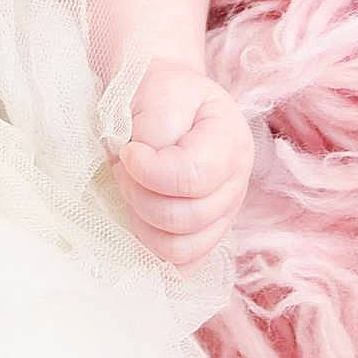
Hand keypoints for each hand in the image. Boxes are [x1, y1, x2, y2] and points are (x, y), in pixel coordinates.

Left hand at [109, 60, 253, 266]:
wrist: (167, 100)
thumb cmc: (163, 93)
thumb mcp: (160, 92)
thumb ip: (156, 130)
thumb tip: (143, 169)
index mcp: (231, 141)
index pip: (193, 177)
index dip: (150, 172)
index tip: (127, 151)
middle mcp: (236, 184)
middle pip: (185, 218)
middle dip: (139, 195)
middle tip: (121, 169)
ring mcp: (224, 215)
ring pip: (180, 248)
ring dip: (141, 222)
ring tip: (129, 188)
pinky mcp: (206, 236)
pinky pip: (182, 265)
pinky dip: (154, 248)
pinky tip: (140, 216)